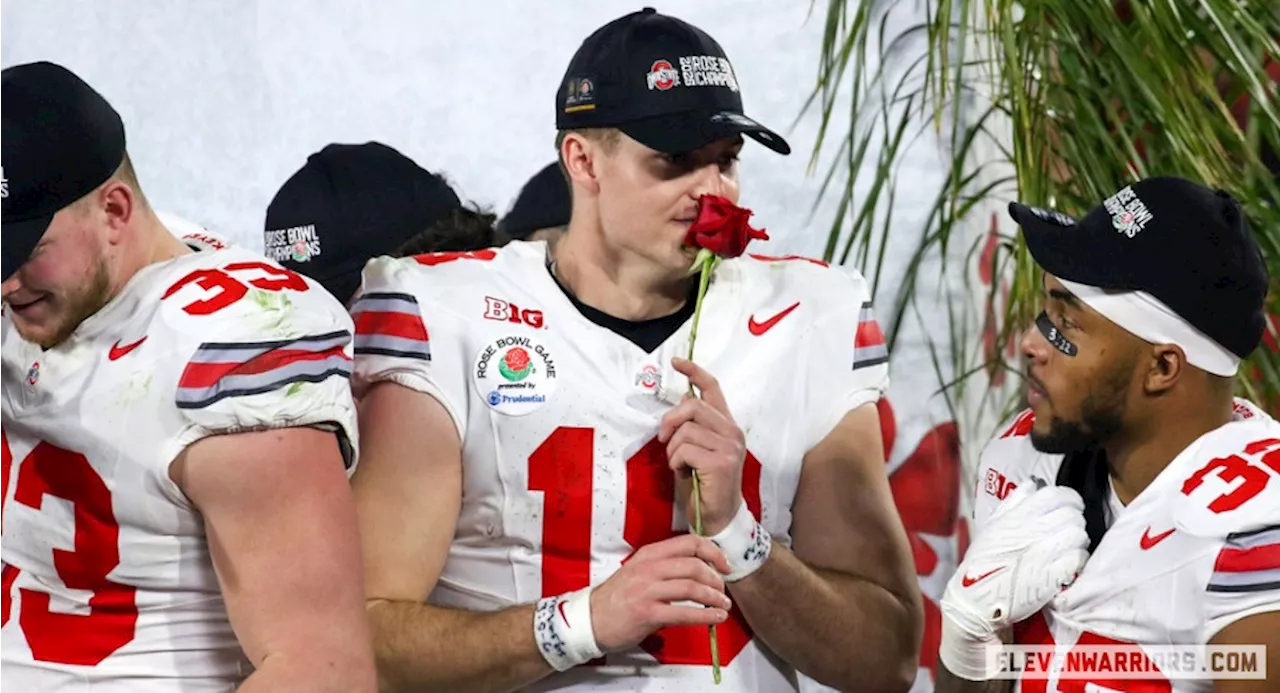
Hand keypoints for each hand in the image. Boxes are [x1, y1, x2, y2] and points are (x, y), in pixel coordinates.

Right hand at [589, 533, 732, 652]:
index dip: (713, 552)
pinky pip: (684, 612)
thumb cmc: (617, 598)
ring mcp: (647, 590)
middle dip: (716, 578)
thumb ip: (665, 568)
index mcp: (649, 554)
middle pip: (695, 564)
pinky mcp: (647, 612)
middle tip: (723, 589)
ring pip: (692, 586)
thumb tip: (699, 572)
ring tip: (723, 604)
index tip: (724, 564)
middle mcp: (649, 568)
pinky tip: (715, 617)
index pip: (689, 542)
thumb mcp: (639, 571)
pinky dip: (706, 615)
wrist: (590, 619)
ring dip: (714, 597)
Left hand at [658, 357, 745, 536]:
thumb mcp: (698, 449)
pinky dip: (676, 462)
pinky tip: (683, 473)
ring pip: (685, 430)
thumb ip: (693, 427)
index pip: (713, 388)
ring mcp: (729, 446)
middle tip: (663, 439)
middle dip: (670, 421)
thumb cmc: (704, 483)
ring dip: (673, 449)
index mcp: (727, 425)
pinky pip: (684, 449)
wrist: (718, 517)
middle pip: (692, 406)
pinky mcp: (721, 462)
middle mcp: (732, 432)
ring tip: (680, 464)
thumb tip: (674, 409)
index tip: (676, 362)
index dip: (694, 372)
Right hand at [941, 484, 1089, 638]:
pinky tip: (1067, 565)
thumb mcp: (993, 526)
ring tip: (1067, 549)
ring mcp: (1045, 553)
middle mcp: (1034, 530)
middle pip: (1074, 515)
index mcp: (1019, 515)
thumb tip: (1032, 484)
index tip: (1070, 507)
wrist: (976, 598)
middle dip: (1075, 521)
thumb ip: (1013, 503)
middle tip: (1067, 531)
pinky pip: (1079, 559)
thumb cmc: (983, 561)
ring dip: (1078, 542)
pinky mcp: (1053, 576)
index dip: (1070, 499)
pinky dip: (1078, 560)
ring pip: (1080, 535)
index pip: (1058, 495)